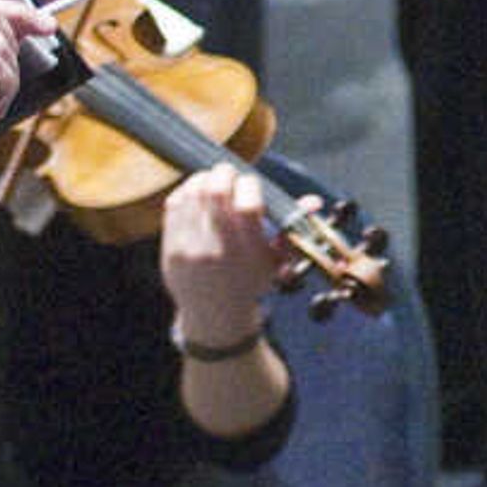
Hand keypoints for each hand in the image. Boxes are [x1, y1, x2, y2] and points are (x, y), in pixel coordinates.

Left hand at [159, 166, 288, 334]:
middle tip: (231, 174)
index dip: (251, 184)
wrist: (214, 312)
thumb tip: (314, 201)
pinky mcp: (172, 246)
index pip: (248, 204)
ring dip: (205, 178)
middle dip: (225, 173)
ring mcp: (190, 248)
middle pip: (216, 190)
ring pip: (193, 192)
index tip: (252, 185)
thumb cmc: (250, 281)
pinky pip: (176, 202)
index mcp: (247, 252)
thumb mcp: (276, 261)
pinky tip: (197, 193)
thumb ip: (292, 228)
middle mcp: (217, 249)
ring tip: (214, 183)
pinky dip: (187, 190)